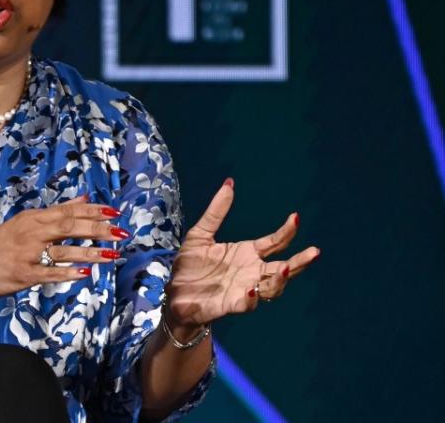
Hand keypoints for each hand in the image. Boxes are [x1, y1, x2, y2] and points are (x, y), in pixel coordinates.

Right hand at [0, 195, 130, 299]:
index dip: (92, 212)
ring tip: (112, 255)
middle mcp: (30, 233)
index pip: (67, 211)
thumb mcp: (23, 223)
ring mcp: (27, 254)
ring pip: (64, 251)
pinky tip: (85, 274)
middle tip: (120, 233)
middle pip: (69, 227)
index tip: (114, 213)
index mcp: (31, 218)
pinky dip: (68, 273)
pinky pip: (50, 273)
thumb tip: (84, 199)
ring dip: (90, 253)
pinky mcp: (23, 275)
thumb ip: (55, 212)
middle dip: (97, 230)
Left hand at [165, 178, 319, 327]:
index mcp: (247, 253)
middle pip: (284, 268)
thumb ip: (216, 212)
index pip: (274, 242)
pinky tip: (252, 289)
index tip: (296, 217)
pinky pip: (247, 304)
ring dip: (280, 280)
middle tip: (314, 252)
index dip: (287, 231)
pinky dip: (252, 298)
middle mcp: (252, 271)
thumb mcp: (201, 234)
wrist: (174, 293)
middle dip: (300, 261)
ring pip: (272, 288)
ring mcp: (244, 289)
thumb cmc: (190, 265)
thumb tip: (229, 183)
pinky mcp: (231, 304)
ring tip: (285, 268)